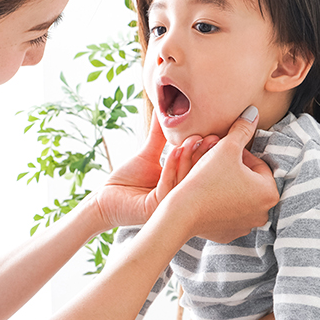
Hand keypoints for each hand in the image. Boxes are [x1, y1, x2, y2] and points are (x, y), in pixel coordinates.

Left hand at [91, 115, 218, 230]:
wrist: (105, 198)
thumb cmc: (127, 179)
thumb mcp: (148, 154)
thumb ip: (159, 136)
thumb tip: (164, 110)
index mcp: (180, 184)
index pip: (199, 168)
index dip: (206, 152)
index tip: (214, 134)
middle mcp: (178, 196)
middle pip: (197, 175)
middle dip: (204, 155)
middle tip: (210, 137)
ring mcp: (168, 204)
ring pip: (184, 181)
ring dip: (189, 158)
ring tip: (191, 140)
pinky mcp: (155, 209)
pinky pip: (167, 187)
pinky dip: (171, 167)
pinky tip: (174, 151)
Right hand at [164, 107, 277, 243]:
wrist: (182, 211)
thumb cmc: (206, 178)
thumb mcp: (226, 148)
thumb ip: (243, 129)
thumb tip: (253, 113)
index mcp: (269, 192)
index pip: (258, 164)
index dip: (240, 154)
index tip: (223, 152)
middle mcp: (262, 213)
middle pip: (249, 181)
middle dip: (234, 170)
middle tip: (216, 162)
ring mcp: (245, 226)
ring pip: (238, 197)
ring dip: (228, 185)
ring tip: (209, 176)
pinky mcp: (228, 234)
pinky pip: (227, 213)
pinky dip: (219, 203)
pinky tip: (206, 195)